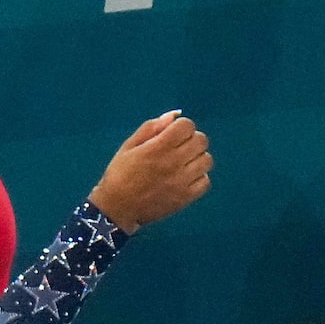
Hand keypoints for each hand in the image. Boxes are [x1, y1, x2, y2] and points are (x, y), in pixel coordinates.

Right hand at [89, 112, 211, 229]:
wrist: (117, 208)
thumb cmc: (120, 174)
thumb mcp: (129, 146)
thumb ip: (151, 128)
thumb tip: (174, 115)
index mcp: (158, 147)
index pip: (187, 126)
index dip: (181, 127)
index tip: (172, 134)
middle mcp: (173, 163)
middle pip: (201, 140)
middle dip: (191, 139)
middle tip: (179, 148)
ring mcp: (181, 181)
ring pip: (207, 160)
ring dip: (197, 158)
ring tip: (183, 164)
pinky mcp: (185, 197)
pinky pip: (206, 181)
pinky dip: (199, 177)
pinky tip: (186, 178)